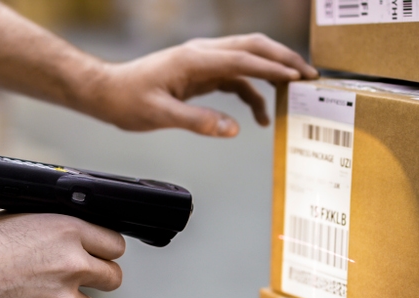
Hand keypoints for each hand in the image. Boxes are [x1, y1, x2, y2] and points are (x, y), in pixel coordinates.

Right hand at [0, 212, 124, 297]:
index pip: (115, 244)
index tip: (99, 257)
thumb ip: (57, 230)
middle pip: (112, 277)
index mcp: (68, 231)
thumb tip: (71, 236)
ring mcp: (61, 296)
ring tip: (46, 297)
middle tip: (79, 280)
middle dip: (98, 279)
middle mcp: (71, 263)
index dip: (105, 252)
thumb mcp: (25, 218)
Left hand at [77, 33, 317, 136]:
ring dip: (272, 74)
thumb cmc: (128, 100)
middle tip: (309, 76)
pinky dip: (252, 92)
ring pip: (247, 60)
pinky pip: (235, 78)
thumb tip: (233, 129)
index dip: (274, 67)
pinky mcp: (201, 74)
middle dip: (283, 59)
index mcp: (195, 59)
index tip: (300, 77)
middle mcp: (203, 54)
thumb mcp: (159, 114)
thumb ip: (197, 121)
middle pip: (253, 47)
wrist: (108, 92)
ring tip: (294, 94)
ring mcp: (203, 62)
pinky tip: (258, 116)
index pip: (244, 58)